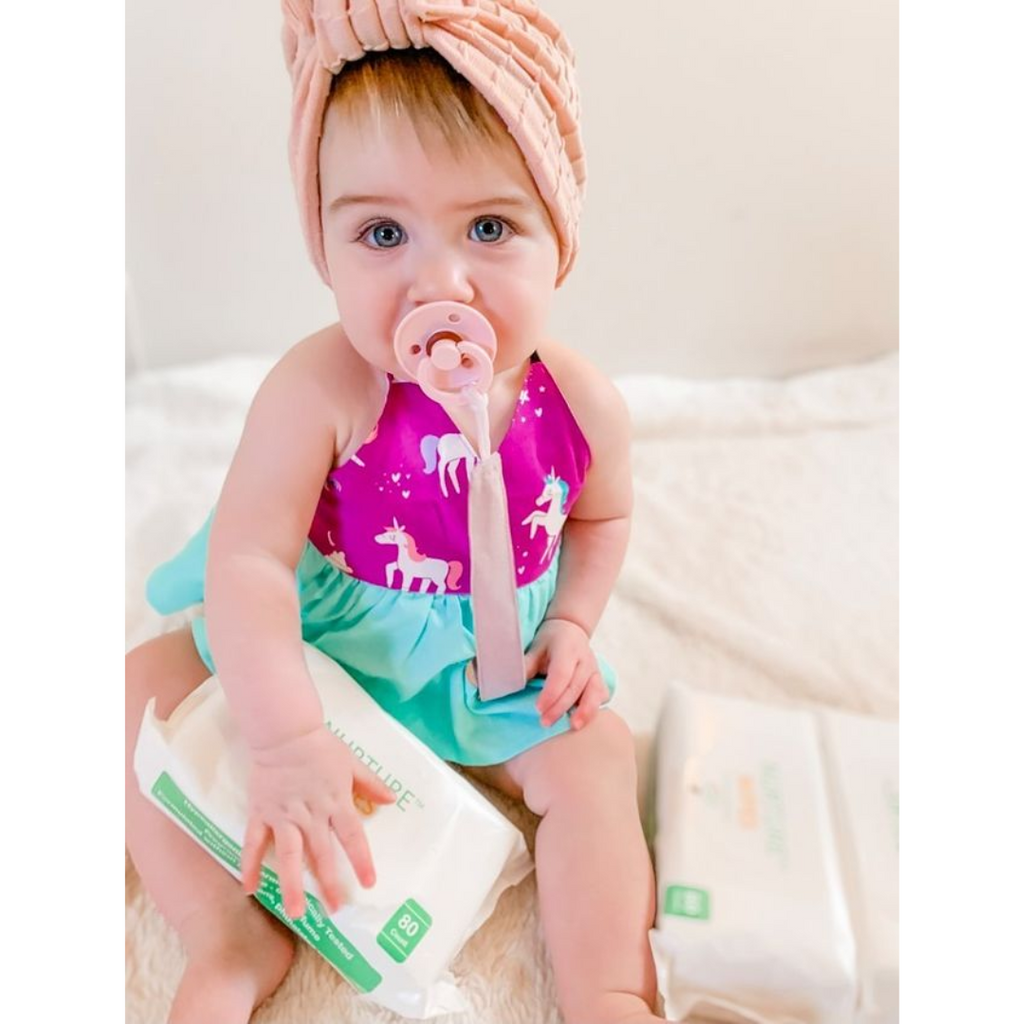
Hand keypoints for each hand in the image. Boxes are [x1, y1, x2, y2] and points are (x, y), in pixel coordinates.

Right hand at [240, 723, 396, 918]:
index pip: (352, 836)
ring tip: (295, 912)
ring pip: (288, 855)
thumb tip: (392, 799)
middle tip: (334, 910)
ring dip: (291, 884)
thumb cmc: (321, 748)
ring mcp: (283, 816)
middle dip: (329, 883)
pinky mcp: (260, 813)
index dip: (361, 860)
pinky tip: (250, 888)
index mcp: (335, 802)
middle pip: (321, 853)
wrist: (284, 732)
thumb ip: (370, 784)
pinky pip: (254, 843)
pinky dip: (250, 865)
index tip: (369, 883)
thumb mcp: (352, 763)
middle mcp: (310, 814)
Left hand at [524, 618, 609, 731]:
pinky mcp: (600, 679)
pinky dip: (594, 709)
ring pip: (594, 692)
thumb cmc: (550, 642)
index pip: (561, 673)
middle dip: (560, 707)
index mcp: (567, 649)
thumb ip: (527, 665)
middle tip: (545, 722)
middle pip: (575, 687)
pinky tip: (583, 720)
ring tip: (573, 726)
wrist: (571, 631)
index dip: (551, 692)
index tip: (538, 708)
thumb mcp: (536, 648)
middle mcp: (585, 659)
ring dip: (584, 711)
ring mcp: (595, 670)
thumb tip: (513, 685)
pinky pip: (600, 696)